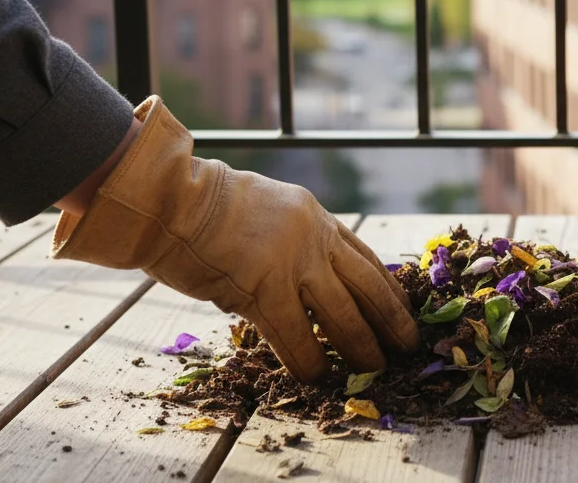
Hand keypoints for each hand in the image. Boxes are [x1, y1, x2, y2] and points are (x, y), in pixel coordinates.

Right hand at [51, 96, 417, 380]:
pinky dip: (309, 362)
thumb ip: (291, 239)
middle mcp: (314, 237)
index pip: (365, 257)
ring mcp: (292, 263)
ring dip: (362, 347)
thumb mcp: (265, 210)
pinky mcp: (264, 288)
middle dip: (392, 319)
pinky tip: (317, 379)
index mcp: (315, 216)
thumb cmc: (202, 208)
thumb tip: (303, 280)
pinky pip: (297, 336)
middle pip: (368, 285)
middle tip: (408, 345)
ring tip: (374, 369)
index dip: (387, 287)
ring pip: (344, 315)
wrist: (170, 199)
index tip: (404, 308)